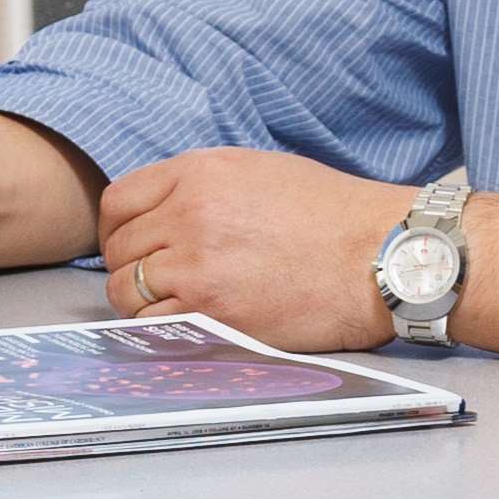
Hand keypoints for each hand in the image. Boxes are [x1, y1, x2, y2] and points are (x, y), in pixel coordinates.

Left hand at [89, 148, 417, 352]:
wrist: (380, 256)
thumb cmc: (333, 215)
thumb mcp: (260, 171)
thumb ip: (202, 186)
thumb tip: (163, 210)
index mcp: (199, 172)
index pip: (118, 201)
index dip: (119, 227)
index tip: (134, 242)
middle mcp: (189, 214)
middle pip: (118, 248)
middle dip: (132, 264)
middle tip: (161, 278)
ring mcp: (196, 266)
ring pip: (125, 289)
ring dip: (141, 300)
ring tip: (176, 302)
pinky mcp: (212, 313)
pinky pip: (153, 325)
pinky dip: (161, 327)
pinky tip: (187, 322)